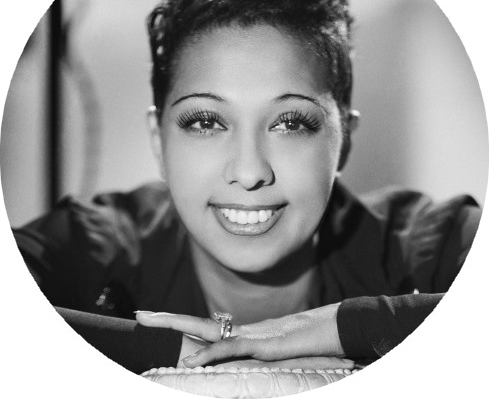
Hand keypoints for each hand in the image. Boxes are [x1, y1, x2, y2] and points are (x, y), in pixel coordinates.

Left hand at [136, 304, 352, 368]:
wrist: (339, 325)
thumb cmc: (316, 338)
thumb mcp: (284, 351)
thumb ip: (264, 353)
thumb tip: (249, 356)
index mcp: (246, 334)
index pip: (207, 329)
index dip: (182, 326)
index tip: (159, 322)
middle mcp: (245, 331)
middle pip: (197, 325)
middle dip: (167, 321)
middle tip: (138, 314)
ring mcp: (254, 337)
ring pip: (208, 332)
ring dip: (177, 329)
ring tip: (148, 321)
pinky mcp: (266, 345)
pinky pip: (234, 349)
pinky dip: (211, 354)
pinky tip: (192, 361)